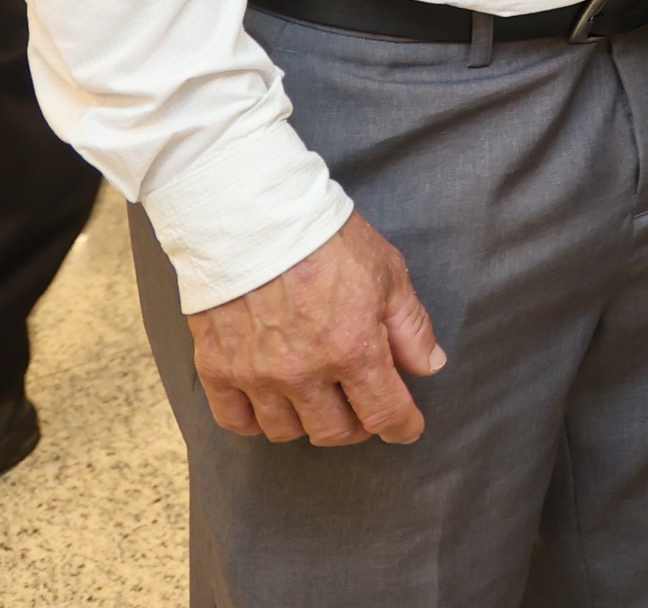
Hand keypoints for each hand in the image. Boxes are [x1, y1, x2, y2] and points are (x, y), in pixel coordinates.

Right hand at [185, 211, 447, 445]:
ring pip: (285, 431)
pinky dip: (255, 421)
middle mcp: (303, 372)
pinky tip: (270, 403)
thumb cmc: (326, 239)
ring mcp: (256, 375)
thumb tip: (430, 366)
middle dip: (356, 426)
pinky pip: (236, 421)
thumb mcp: (387, 273)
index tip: (407, 427)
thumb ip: (410, 327)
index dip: (402, 426)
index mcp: (352, 349)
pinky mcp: (217, 368)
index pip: (383, 413)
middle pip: (333, 432)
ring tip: (317, 400)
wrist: (253, 215)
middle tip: (361, 408)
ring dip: (306, 422)